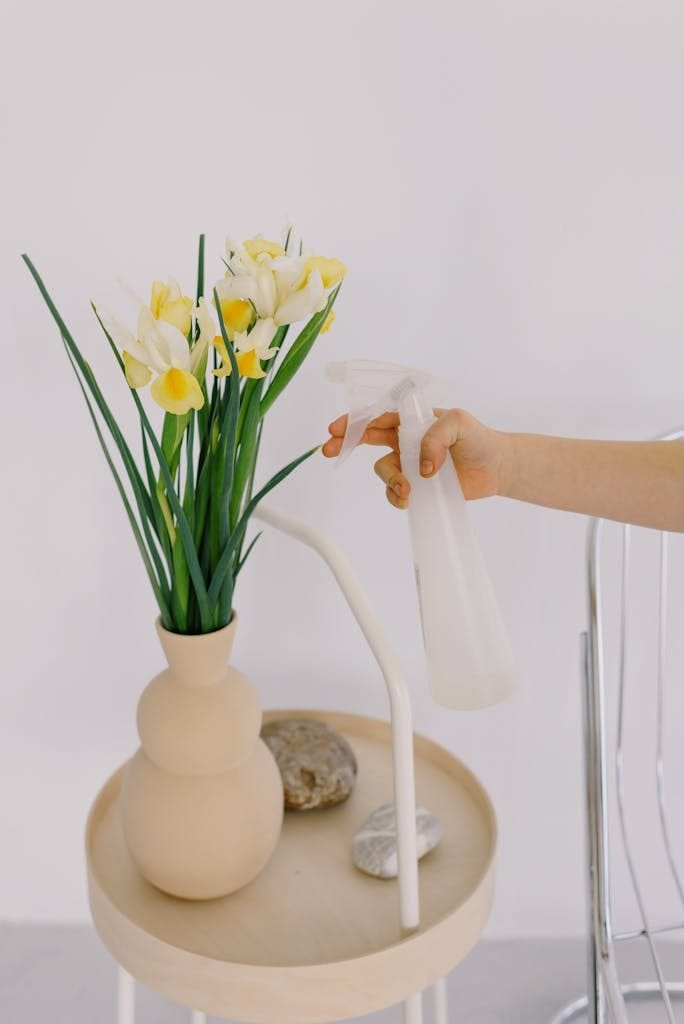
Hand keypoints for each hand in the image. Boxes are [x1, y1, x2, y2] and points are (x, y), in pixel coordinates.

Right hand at [322, 408, 507, 509]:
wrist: (495, 467)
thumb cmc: (478, 438)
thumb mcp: (459, 422)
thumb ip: (435, 435)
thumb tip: (421, 465)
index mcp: (411, 419)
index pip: (377, 416)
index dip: (354, 421)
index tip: (336, 429)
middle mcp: (404, 440)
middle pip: (366, 439)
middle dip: (345, 443)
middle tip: (328, 449)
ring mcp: (408, 463)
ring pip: (383, 470)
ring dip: (389, 480)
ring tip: (406, 490)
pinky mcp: (416, 486)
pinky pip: (394, 492)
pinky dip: (396, 496)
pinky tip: (408, 498)